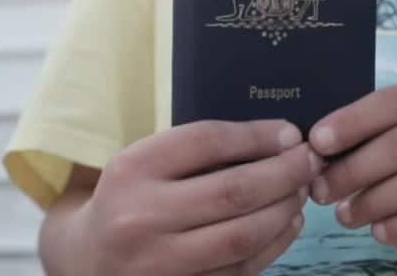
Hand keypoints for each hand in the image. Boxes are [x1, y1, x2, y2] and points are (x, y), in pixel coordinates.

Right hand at [75, 119, 321, 275]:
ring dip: (284, 209)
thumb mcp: (142, 164)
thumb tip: (275, 139)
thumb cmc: (127, 201)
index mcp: (131, 170)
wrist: (86, 262)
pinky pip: (242, 269)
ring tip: (301, 191)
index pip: (207, 141)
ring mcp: (160, 263)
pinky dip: (274, 244)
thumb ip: (195, 151)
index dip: (257, 135)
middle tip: (309, 161)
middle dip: (283, 173)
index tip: (290, 133)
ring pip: (243, 234)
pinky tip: (287, 223)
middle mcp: (141, 217)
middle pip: (233, 190)